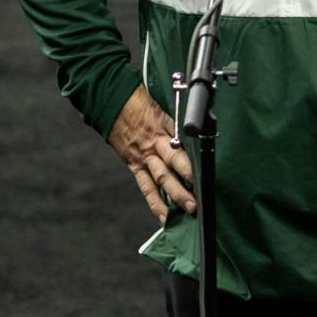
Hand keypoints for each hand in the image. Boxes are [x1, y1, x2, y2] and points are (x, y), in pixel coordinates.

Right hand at [106, 84, 196, 223]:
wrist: (109, 100)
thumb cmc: (136, 100)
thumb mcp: (160, 105)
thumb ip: (175, 123)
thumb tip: (195, 135)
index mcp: (162, 126)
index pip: (181, 145)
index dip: (192, 160)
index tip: (206, 172)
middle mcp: (153, 143)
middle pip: (172, 164)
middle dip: (186, 181)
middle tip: (198, 199)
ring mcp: (143, 156)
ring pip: (159, 179)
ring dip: (174, 196)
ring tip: (188, 210)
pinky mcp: (134, 164)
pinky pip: (145, 187)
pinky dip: (155, 203)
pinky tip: (164, 216)